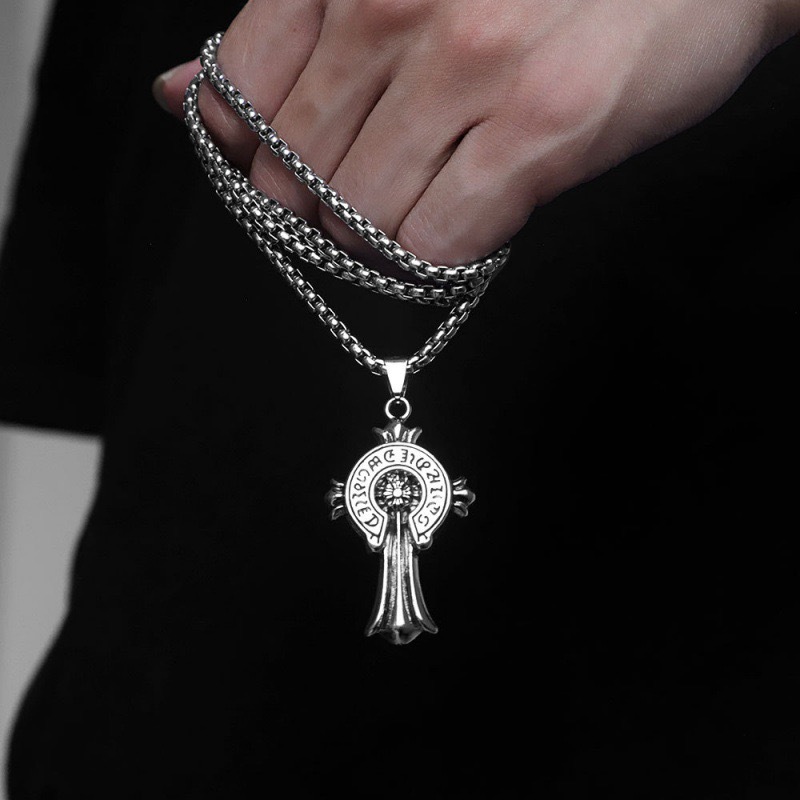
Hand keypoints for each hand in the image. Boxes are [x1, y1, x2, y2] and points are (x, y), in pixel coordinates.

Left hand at [154, 0, 798, 266]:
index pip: (239, 95)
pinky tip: (473, 216)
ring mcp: (469, 64)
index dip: (252, 155)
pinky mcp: (538, 130)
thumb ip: (286, 38)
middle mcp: (395, 1)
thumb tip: (181, 95)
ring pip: (361, 222)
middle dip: (328, 208)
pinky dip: (440, 254)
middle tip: (384, 185)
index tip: (290, 169)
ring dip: (389, 234)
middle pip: (296, 178)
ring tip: (436, 196)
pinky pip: (435, 244)